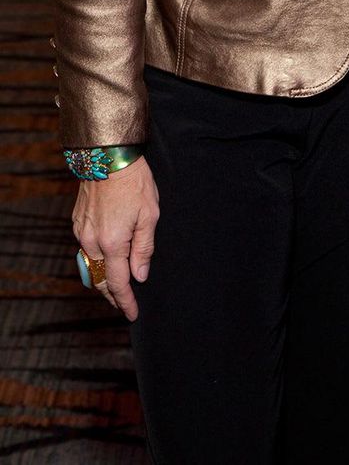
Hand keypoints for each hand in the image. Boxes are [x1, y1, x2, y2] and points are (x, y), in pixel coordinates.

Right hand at [72, 156, 158, 320]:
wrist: (107, 156)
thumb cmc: (133, 183)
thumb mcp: (149, 215)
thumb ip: (144, 248)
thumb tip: (140, 275)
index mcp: (112, 243)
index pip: (118, 282)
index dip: (126, 301)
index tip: (133, 314)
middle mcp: (92, 241)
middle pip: (100, 279)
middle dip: (112, 295)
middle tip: (124, 304)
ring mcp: (81, 232)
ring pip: (90, 265)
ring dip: (103, 277)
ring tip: (117, 285)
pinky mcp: (77, 222)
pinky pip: (85, 248)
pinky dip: (96, 258)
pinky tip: (106, 257)